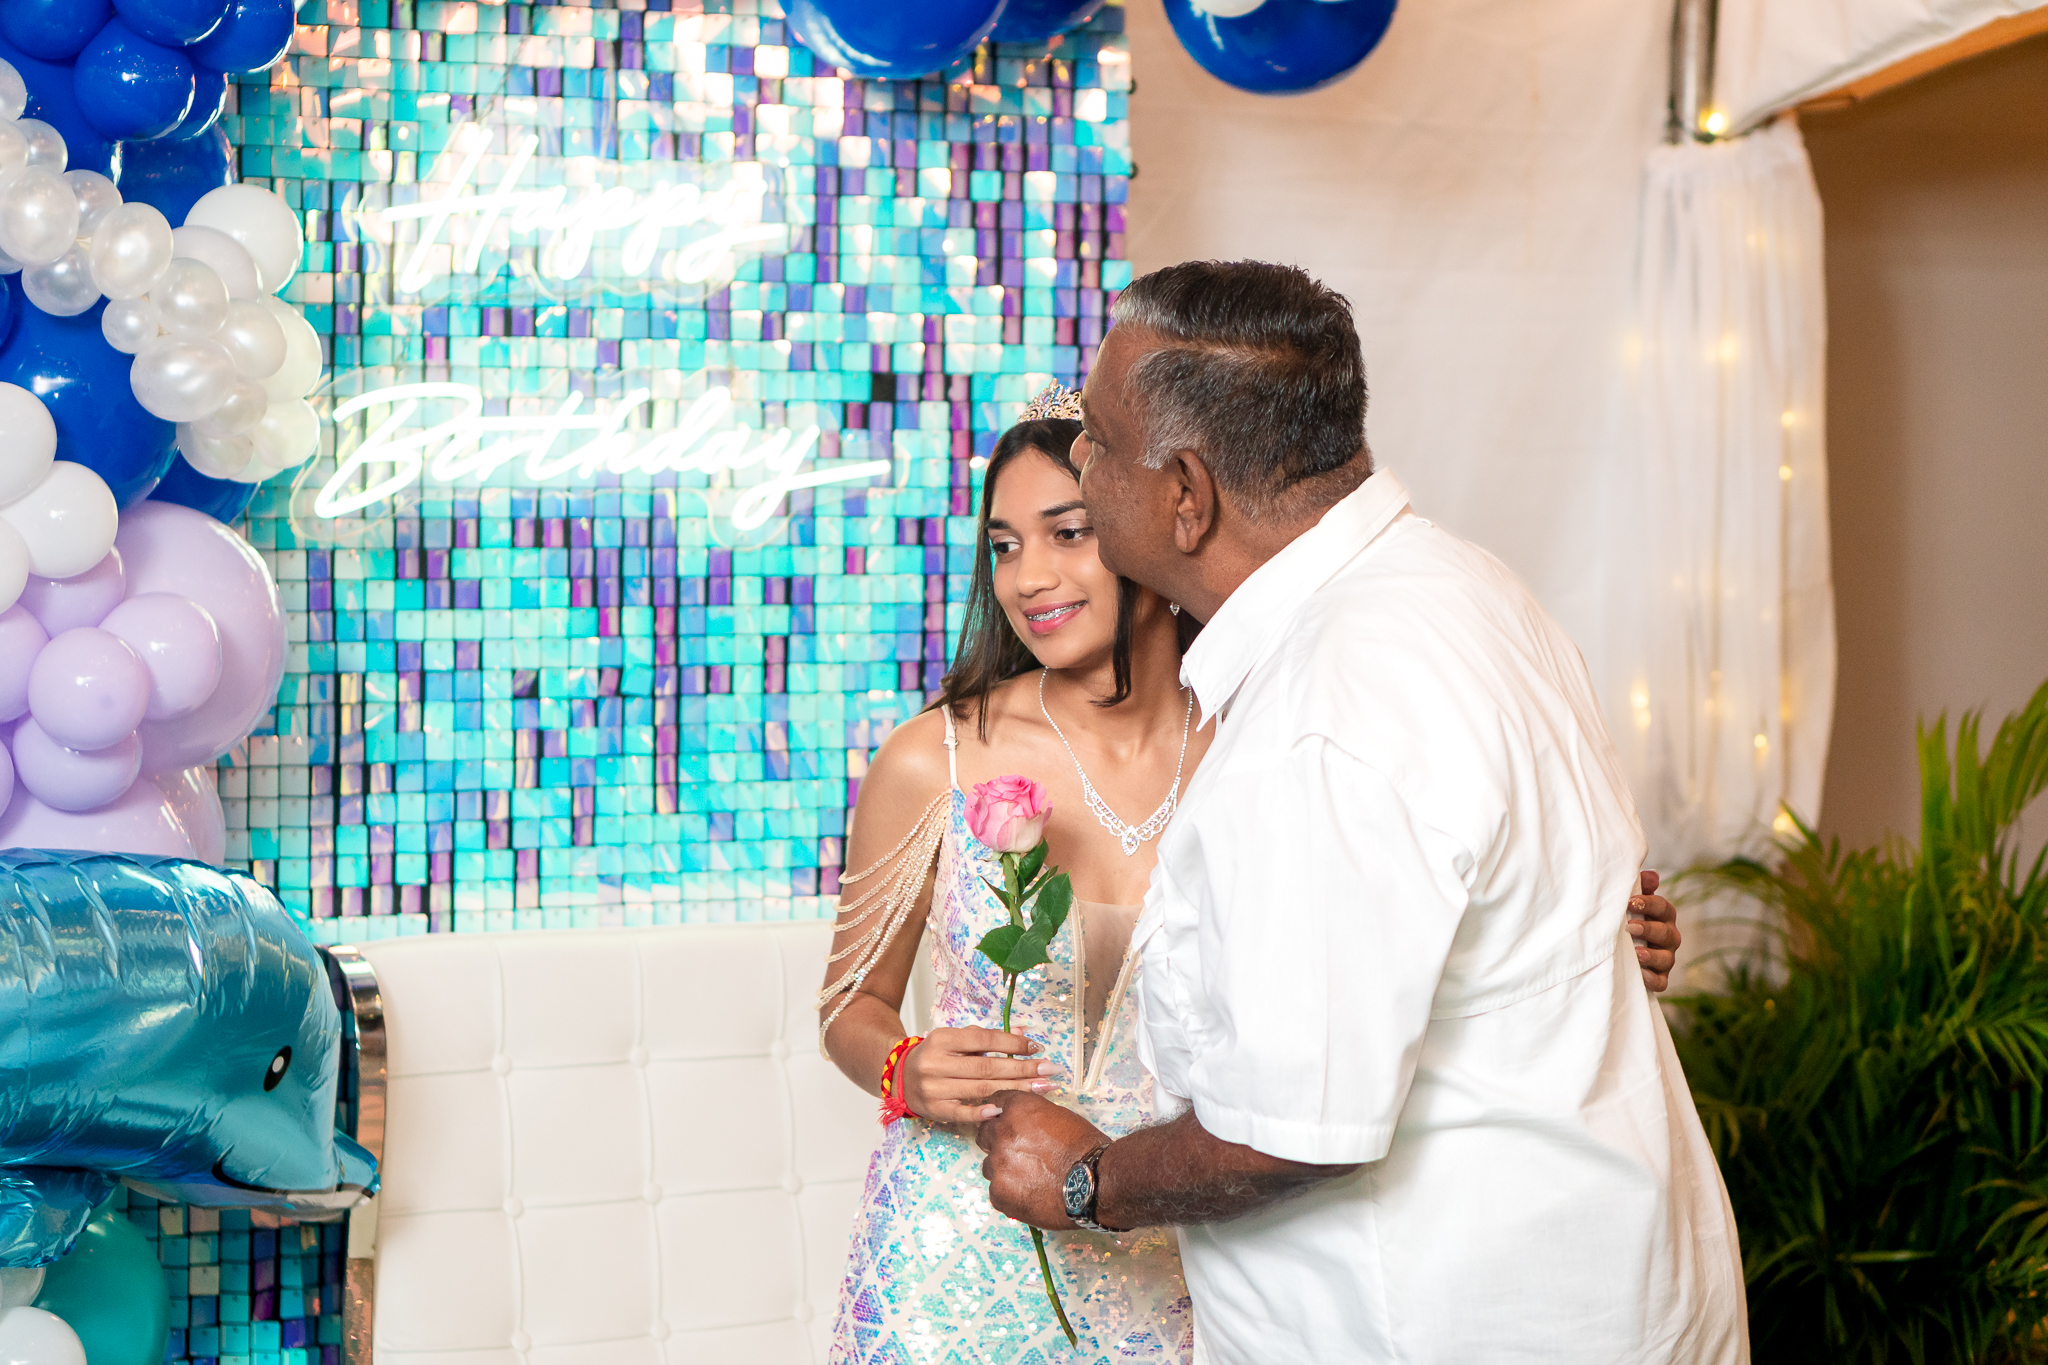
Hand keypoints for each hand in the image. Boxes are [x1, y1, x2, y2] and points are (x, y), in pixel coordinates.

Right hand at [898, 1026, 1054, 1124]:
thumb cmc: (934, 1055)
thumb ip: (986, 1038)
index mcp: (943, 1039)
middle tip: (1050, 1070)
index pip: (984, 1040)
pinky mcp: (934, 1110)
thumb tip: (1023, 1033)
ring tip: (1042, 1089)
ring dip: (1016, 1089)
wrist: (899, 1076)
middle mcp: (937, 1063)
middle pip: (987, 1067)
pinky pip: (963, 1113)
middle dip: (1023, 1069)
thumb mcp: (955, 1039)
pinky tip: (1006, 1108)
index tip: (1037, 1048)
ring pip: (981, 1089)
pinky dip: (985, 1112)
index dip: (1012, 1043)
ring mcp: (935, 1089)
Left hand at [974, 1090, 1108, 1229]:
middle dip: (997, 1142)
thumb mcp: (1060, 1116)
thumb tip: (1024, 1118)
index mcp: (1017, 1109)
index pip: (994, 1103)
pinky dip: (1009, 1193)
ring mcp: (998, 1165)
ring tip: (1029, 1178)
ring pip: (990, 1166)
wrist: (1096, 1182)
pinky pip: (996, 1191)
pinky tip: (1030, 1194)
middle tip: (1016, 1153)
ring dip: (1003, 1169)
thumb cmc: (1085, 1148)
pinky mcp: (999, 1193)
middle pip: (985, 1135)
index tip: (1004, 1122)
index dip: (1000, 1114)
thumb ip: (1034, 1114)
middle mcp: (1002, 1134)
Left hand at [1630, 869, 1681, 991]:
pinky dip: (1652, 979)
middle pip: (1666, 932)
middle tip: (1629, 927)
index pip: (1663, 908)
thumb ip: (1640, 888)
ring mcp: (1665, 958)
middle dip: (1649, 929)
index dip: (1648, 904)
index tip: (1630, 902)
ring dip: (1651, 955)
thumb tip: (1652, 875)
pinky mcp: (1659, 978)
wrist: (1618, 950)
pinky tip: (1641, 975)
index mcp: (1663, 917)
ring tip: (1636, 953)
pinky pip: (1660, 982)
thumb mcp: (1631, 903)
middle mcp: (1669, 937)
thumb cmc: (1627, 919)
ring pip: (1666, 958)